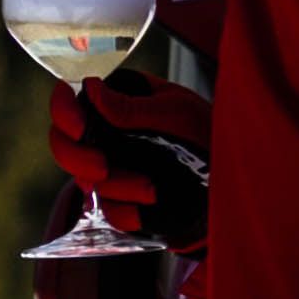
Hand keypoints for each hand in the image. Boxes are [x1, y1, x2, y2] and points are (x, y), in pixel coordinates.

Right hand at [44, 87, 205, 240]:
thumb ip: (131, 107)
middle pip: (64, 146)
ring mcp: (115, 171)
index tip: (78, 126)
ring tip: (152, 188)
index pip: (72, 102)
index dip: (63, 112)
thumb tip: (88, 87)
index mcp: (118, 104)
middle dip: (78, 159)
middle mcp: (108, 137)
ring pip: (86, 183)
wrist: (234, 184)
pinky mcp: (125, 203)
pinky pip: (109, 212)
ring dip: (117, 187)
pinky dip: (129, 211)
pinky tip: (153, 204)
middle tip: (102, 167)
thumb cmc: (209, 135)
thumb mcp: (176, 113)